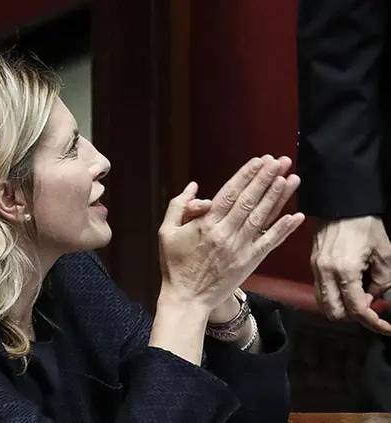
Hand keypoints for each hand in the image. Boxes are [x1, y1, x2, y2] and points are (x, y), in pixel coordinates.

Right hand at [158, 155, 304, 312]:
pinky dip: (283, 229)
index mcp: (205, 224)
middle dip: (266, 179)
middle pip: (249, 201)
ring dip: (278, 197)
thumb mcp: (166, 232)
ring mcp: (240, 248)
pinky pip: (269, 243)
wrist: (187, 298)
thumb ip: (178, 206)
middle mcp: (225, 233)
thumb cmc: (174, 265)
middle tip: (280, 161)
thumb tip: (194, 186)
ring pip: (262, 217)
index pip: (229, 194)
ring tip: (291, 178)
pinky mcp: (249, 262)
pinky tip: (297, 216)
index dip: (246, 176)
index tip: (259, 161)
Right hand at [312, 215, 390, 333]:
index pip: (357, 309)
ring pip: (323, 304)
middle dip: (355, 317)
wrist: (343, 205)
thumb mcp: (385, 255)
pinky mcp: (313, 264)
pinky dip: (334, 297)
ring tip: (360, 298)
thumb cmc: (365, 225)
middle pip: (334, 312)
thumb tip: (377, 298)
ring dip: (342, 308)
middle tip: (373, 310)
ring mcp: (316, 268)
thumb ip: (383, 282)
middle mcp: (326, 273)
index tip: (386, 327)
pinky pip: (320, 291)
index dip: (374, 323)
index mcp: (344, 271)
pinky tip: (349, 287)